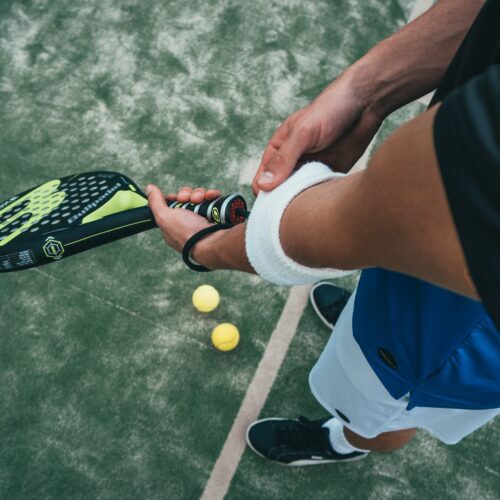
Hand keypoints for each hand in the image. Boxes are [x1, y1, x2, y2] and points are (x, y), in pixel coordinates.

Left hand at [146, 184, 220, 252]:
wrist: (211, 241)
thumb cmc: (186, 234)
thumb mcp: (164, 217)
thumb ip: (155, 202)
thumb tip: (149, 188)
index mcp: (173, 225)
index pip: (171, 206)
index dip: (174, 199)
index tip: (176, 198)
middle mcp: (187, 223)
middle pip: (185, 199)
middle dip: (187, 195)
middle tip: (188, 200)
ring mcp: (202, 219)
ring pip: (199, 197)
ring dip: (199, 194)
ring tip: (200, 200)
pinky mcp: (215, 215)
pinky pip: (212, 200)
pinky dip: (211, 196)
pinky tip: (211, 197)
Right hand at [252, 70, 383, 193]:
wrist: (365, 103)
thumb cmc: (330, 110)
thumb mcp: (302, 133)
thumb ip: (283, 159)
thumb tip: (263, 185)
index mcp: (278, 151)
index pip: (262, 181)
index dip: (265, 195)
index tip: (275, 205)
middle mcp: (292, 163)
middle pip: (279, 193)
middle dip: (284, 204)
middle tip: (295, 209)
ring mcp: (310, 170)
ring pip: (299, 196)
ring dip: (303, 203)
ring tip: (311, 203)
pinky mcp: (329, 175)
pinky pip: (319, 194)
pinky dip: (320, 200)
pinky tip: (325, 200)